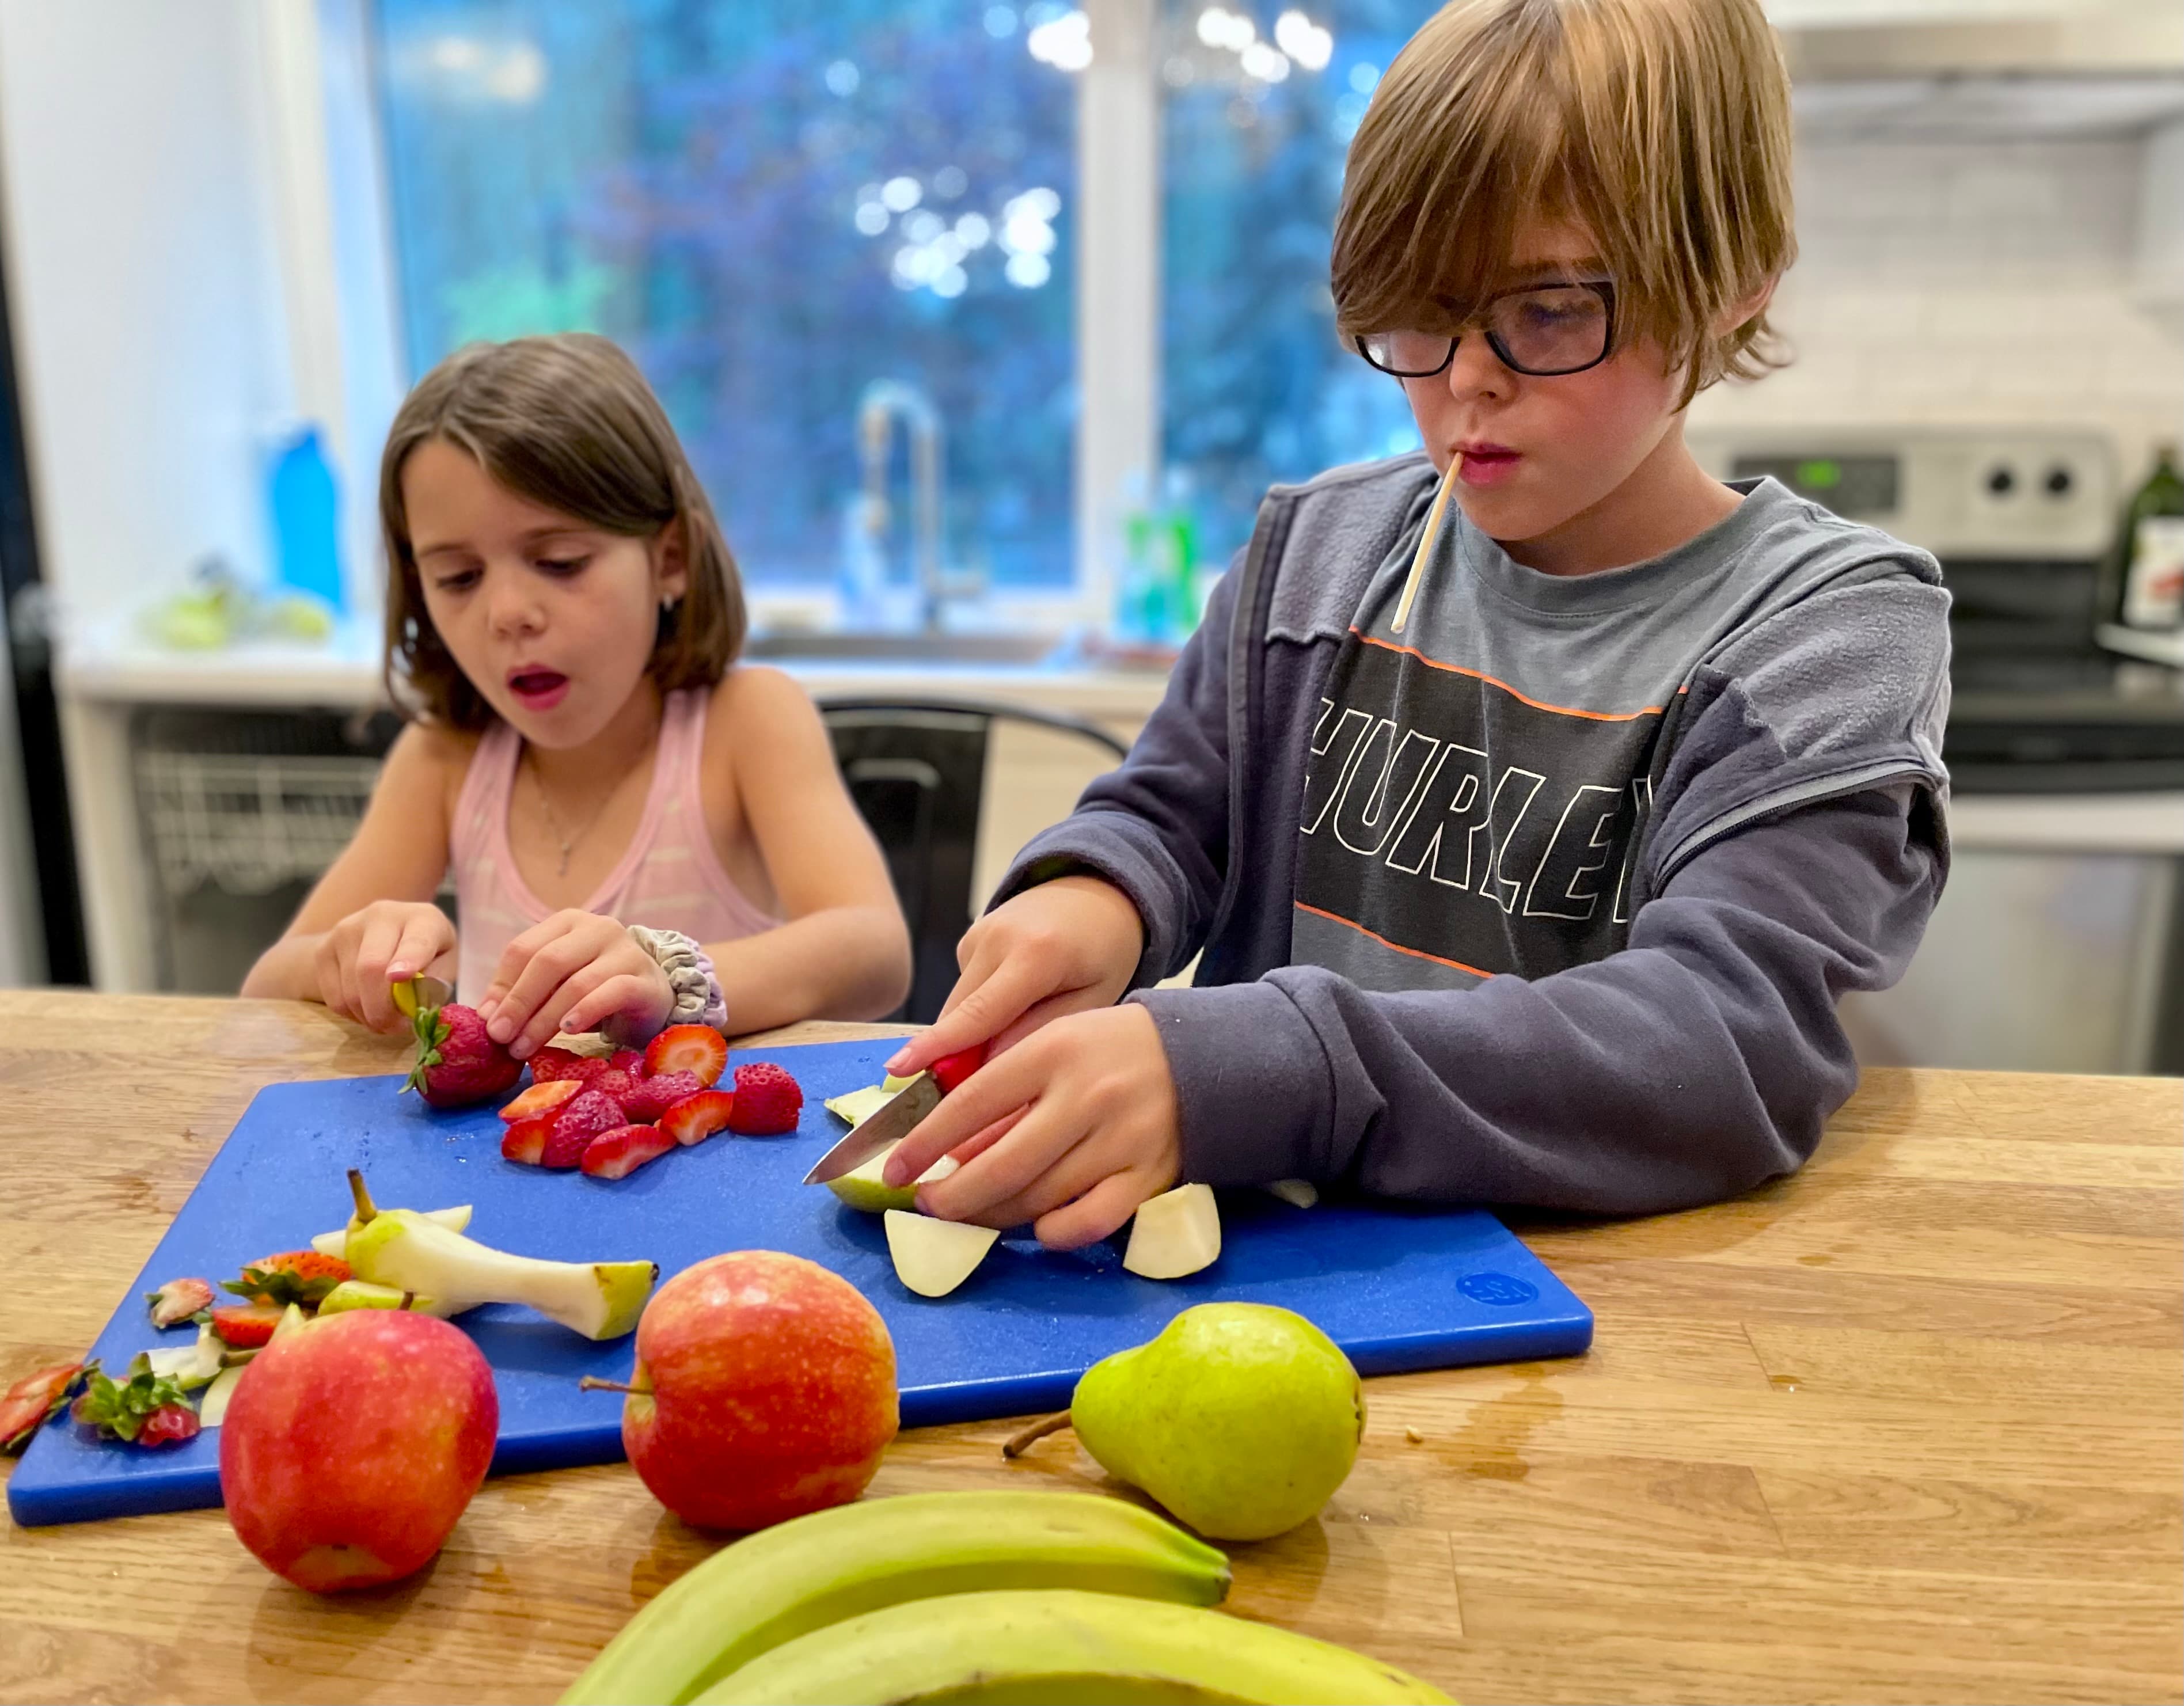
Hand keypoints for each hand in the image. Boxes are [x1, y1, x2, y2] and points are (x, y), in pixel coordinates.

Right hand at [312, 901, 457, 1033]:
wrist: (385, 932)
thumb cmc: (426, 953)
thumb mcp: (444, 964)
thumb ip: (434, 983)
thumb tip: (411, 1005)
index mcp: (422, 918)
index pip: (415, 940)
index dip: (408, 959)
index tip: (400, 978)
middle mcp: (381, 915)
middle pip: (371, 968)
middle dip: (382, 1009)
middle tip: (394, 1028)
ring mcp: (346, 930)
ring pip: (350, 990)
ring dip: (368, 1017)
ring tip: (384, 1020)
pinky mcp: (323, 949)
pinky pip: (334, 997)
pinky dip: (351, 1014)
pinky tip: (366, 1010)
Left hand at [475, 910, 674, 1057]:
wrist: (652, 998)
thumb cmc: (596, 990)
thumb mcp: (554, 986)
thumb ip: (522, 993)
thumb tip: (485, 1015)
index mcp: (568, 923)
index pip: (524, 949)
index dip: (501, 986)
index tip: (488, 1022)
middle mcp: (598, 929)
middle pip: (548, 962)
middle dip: (519, 1003)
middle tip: (501, 1038)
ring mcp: (626, 952)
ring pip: (577, 983)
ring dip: (544, 1020)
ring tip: (525, 1048)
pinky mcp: (645, 981)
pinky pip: (612, 993)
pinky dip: (585, 1012)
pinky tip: (568, 1031)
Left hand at [881, 1003, 1180, 1248]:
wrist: (1208, 1059)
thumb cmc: (1112, 1050)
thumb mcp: (1055, 1045)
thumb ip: (1007, 1089)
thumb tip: (952, 1149)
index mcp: (1054, 1051)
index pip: (972, 1103)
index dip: (925, 1142)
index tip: (895, 1169)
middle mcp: (1086, 1096)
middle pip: (1002, 1164)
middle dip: (952, 1195)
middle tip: (929, 1203)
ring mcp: (1121, 1140)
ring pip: (1039, 1198)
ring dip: (993, 1215)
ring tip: (971, 1213)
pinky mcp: (1149, 1176)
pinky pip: (1089, 1221)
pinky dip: (1054, 1233)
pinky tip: (1037, 1227)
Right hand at [885, 875, 1144, 1077]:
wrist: (1095, 894)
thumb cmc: (1105, 952)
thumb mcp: (1095, 999)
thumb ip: (1042, 1033)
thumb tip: (989, 1069)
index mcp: (1036, 954)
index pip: (978, 1013)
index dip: (938, 1047)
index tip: (899, 1071)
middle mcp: (998, 938)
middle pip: (959, 1015)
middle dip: (962, 1057)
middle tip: (989, 1088)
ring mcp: (978, 934)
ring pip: (957, 1006)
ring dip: (976, 1032)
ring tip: (1026, 1025)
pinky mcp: (968, 939)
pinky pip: (965, 991)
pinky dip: (982, 1008)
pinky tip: (1018, 998)